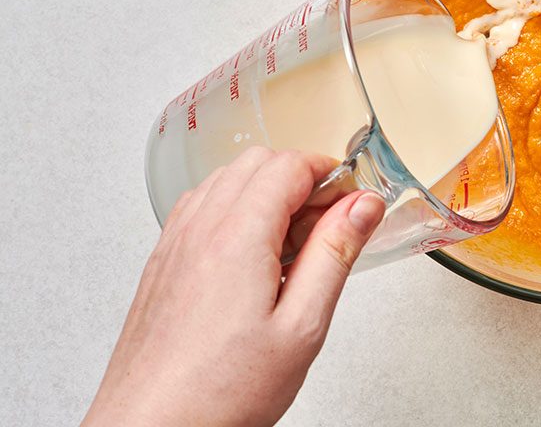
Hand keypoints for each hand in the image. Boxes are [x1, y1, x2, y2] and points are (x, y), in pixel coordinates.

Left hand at [82, 148, 385, 426]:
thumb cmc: (220, 392)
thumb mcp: (302, 327)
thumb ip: (335, 254)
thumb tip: (362, 206)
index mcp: (238, 237)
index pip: (289, 165)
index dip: (329, 174)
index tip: (352, 202)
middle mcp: (200, 229)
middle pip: (257, 163)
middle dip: (301, 179)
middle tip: (329, 225)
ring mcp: (175, 243)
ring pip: (227, 180)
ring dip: (266, 193)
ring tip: (294, 248)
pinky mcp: (162, 263)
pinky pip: (202, 208)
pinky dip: (235, 212)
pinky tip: (254, 260)